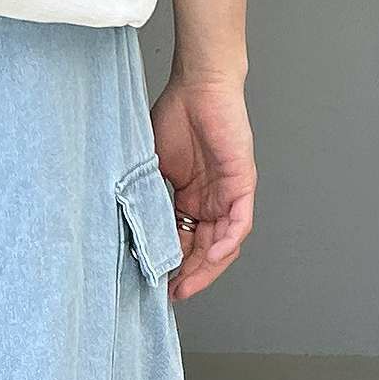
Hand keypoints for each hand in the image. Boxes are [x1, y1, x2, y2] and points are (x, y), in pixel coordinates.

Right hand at [149, 76, 256, 301]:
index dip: (171, 266)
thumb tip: (136, 238)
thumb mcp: (152, 171)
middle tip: (171, 294)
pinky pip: (239, 222)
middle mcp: (210, 202)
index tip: (154, 284)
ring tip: (187, 284)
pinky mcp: (242, 183)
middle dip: (188, 276)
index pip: (182, 243)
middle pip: (204, 251)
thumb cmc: (174, 116)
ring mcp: (228, 194)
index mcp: (189, 199)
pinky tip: (213, 257)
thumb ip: (149, 202)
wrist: (198, 84)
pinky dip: (227, 242)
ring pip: (223, 243)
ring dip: (207, 267)